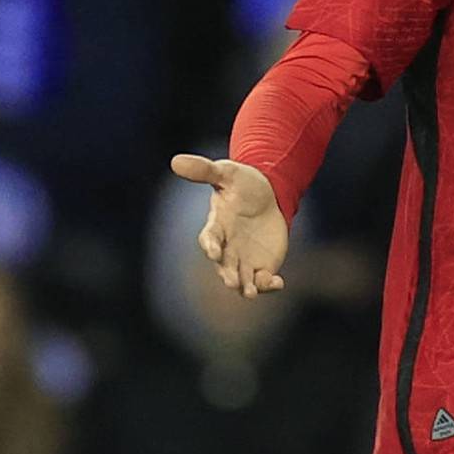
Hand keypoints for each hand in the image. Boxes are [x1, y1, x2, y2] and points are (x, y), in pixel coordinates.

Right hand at [170, 153, 287, 296]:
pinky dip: (268, 285)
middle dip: (228, 274)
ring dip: (246, 287)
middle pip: (224, 266)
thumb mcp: (227, 172)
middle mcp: (227, 247)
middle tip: (232, 282)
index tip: (213, 252)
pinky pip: (263, 281)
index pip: (209, 239)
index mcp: (217, 226)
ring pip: (242, 279)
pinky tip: (278, 283)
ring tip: (251, 292)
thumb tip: (176, 160)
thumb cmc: (243, 183)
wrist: (269, 195)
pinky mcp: (263, 265)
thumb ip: (204, 170)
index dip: (210, 246)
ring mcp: (245, 259)